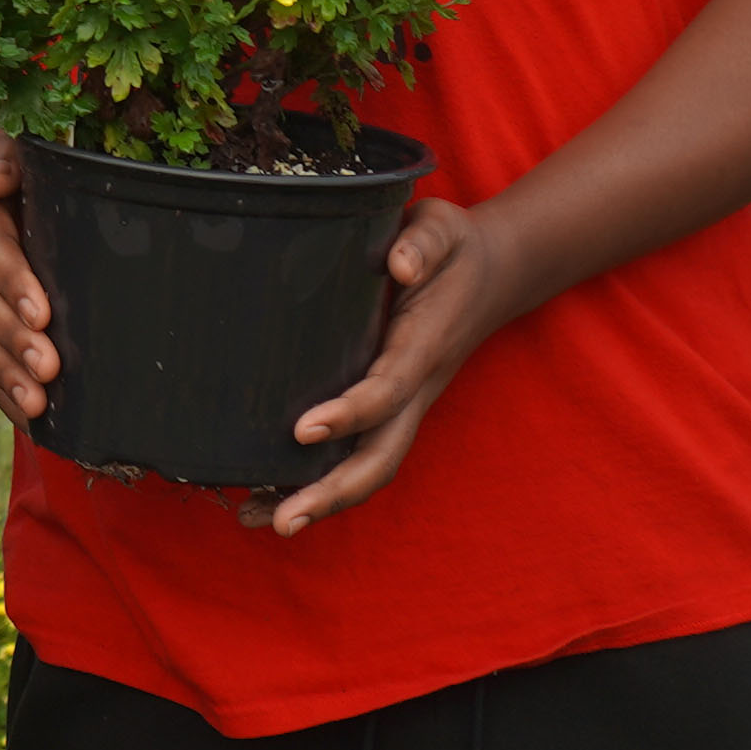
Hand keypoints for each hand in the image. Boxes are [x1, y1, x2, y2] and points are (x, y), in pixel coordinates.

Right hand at [0, 116, 55, 425]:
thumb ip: (8, 157)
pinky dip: (0, 388)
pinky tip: (28, 419)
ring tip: (38, 406)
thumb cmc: (21, 158)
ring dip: (5, 373)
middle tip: (48, 371)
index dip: (13, 282)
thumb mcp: (16, 143)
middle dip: (13, 340)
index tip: (42, 315)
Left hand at [251, 197, 515, 536]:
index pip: (387, 389)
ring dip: (321, 500)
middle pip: (381, 456)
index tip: (303, 429)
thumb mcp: (441, 229)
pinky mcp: (390, 407)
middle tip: (280, 519)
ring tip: (257, 519)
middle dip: (333, 492)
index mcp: (423, 347)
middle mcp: (415, 388)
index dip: (349, 413)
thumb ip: (424, 243)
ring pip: (370, 466)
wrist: (493, 270)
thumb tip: (401, 264)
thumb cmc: (451, 247)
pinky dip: (318, 482)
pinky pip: (359, 454)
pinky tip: (267, 496)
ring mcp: (405, 404)